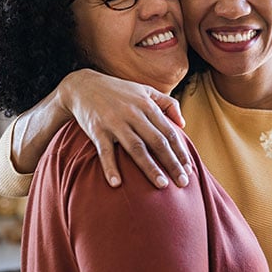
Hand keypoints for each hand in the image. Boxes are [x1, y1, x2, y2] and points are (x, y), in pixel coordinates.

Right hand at [58, 70, 191, 188]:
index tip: (189, 168)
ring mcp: (115, 122)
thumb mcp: (145, 90)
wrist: (83, 85)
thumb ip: (167, 103)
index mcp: (147, 105)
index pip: (169, 132)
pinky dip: (110, 167)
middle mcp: (133, 114)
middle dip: (172, 163)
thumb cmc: (119, 91)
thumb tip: (183, 124)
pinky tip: (117, 184)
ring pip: (136, 148)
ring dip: (150, 168)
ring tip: (162, 185)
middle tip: (183, 183)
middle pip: (157, 142)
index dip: (180, 151)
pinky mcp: (97, 130)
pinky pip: (105, 151)